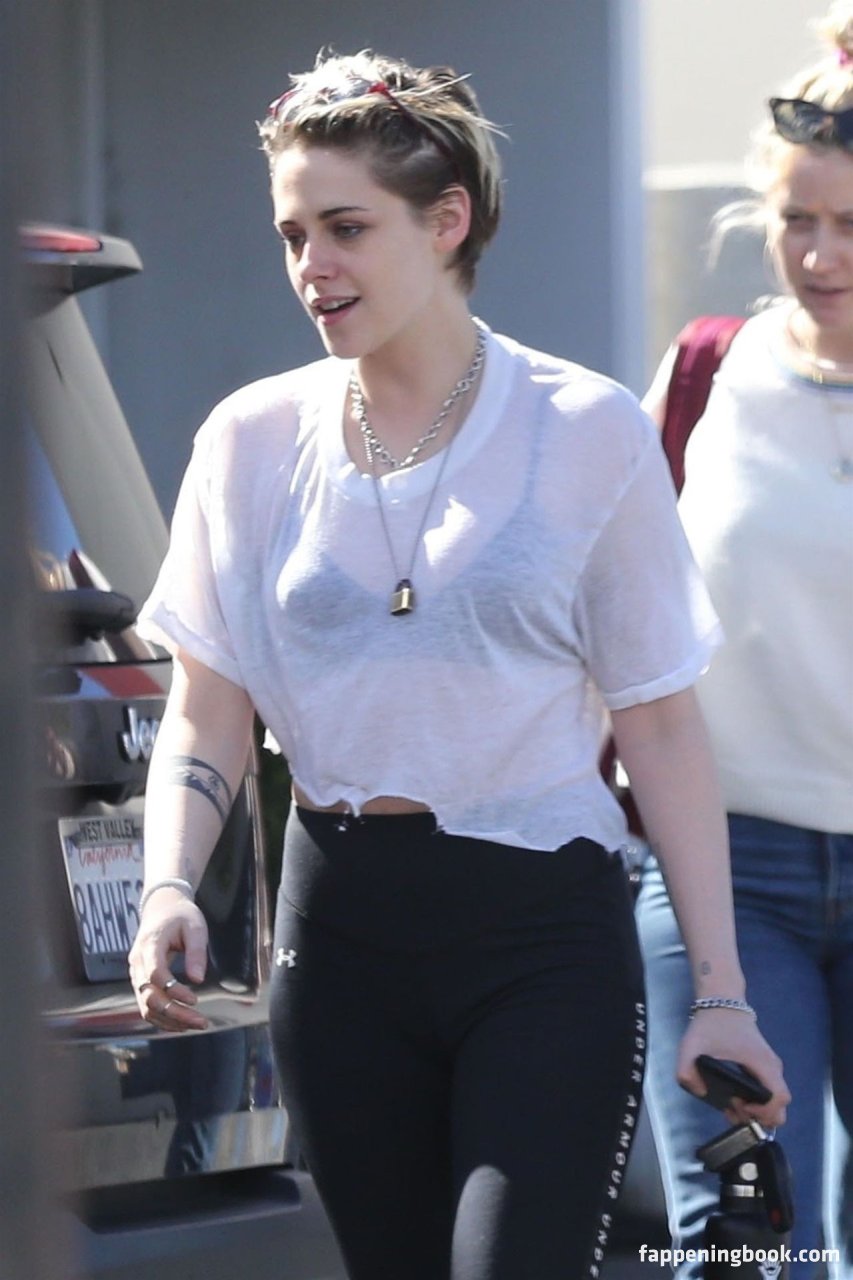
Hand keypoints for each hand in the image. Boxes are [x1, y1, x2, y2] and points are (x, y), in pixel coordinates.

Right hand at [128, 890, 209, 1031]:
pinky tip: (182, 1023)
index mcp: (149, 945)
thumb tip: (197, 979)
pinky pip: (146, 1006)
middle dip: (175, 1014)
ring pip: (145, 1007)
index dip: (174, 991)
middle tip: (202, 1022)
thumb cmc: (180, 915)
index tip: (195, 999)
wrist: (161, 908)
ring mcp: (136, 974)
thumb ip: (196, 951)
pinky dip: (163, 1018)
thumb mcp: (195, 926)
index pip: (155, 975)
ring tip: (195, 1025)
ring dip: (169, 1020)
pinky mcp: (140, 982)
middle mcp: (137, 963)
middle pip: (149, 997)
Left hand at [676, 1009, 789, 1128]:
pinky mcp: (764, 1069)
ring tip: (731, 1104)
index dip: (763, 1111)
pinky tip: (734, 1099)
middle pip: (781, 1106)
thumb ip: (686, 1070)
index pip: (779, 1098)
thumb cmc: (711, 1025)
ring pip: (773, 1101)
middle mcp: (772, 1068)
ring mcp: (770, 1068)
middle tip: (735, 1107)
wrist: (722, 1004)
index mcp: (762, 1063)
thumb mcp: (691, 1045)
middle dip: (760, 1116)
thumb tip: (700, 1092)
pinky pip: (767, 1093)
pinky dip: (755, 1103)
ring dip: (756, 1111)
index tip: (740, 1105)